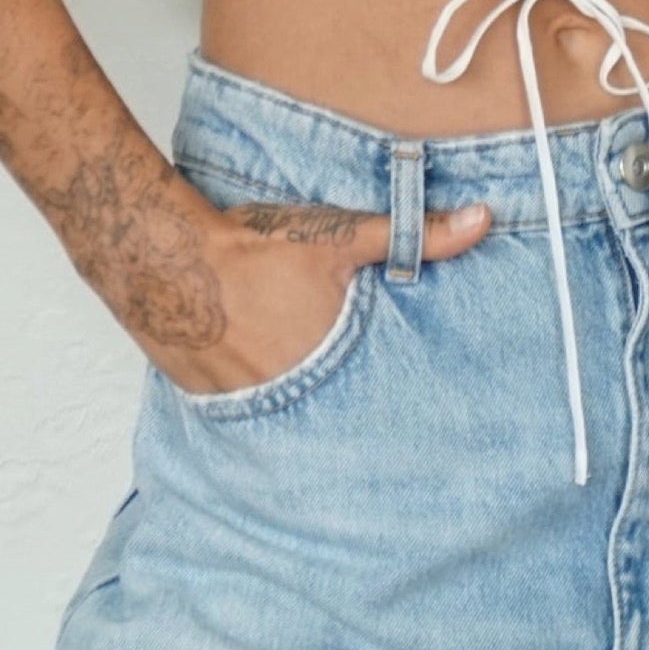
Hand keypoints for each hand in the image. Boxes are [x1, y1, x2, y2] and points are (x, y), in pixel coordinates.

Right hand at [124, 177, 493, 398]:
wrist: (164, 258)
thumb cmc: (253, 247)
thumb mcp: (339, 236)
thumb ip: (413, 234)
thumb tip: (483, 220)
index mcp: (332, 360)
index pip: (379, 401)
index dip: (395, 410)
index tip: (415, 429)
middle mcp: (293, 393)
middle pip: (333, 414)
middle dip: (348, 415)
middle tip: (365, 425)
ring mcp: (248, 404)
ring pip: (288, 418)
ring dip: (301, 411)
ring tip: (311, 411)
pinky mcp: (212, 402)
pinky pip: (246, 415)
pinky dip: (259, 405)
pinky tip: (261, 393)